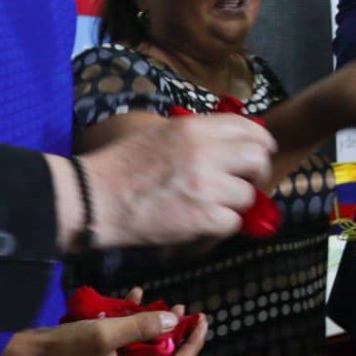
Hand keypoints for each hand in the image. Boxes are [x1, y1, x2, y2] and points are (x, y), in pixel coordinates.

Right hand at [1, 311, 205, 355]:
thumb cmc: (62, 350)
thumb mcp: (104, 336)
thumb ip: (140, 328)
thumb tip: (173, 321)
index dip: (192, 344)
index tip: (203, 320)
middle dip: (173, 332)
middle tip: (183, 309)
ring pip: (143, 347)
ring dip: (153, 324)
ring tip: (163, 303)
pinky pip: (123, 342)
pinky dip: (130, 321)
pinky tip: (134, 296)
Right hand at [83, 114, 276, 247]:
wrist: (94, 198)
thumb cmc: (123, 164)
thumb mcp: (162, 132)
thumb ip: (199, 133)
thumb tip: (232, 141)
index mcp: (196, 128)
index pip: (250, 128)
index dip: (262, 142)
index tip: (261, 152)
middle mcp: (206, 152)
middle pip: (259, 159)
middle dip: (258, 172)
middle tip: (247, 182)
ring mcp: (206, 186)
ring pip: (248, 195)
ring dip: (237, 203)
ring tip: (216, 206)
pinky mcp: (202, 218)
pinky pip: (232, 222)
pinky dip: (221, 227)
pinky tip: (204, 224)